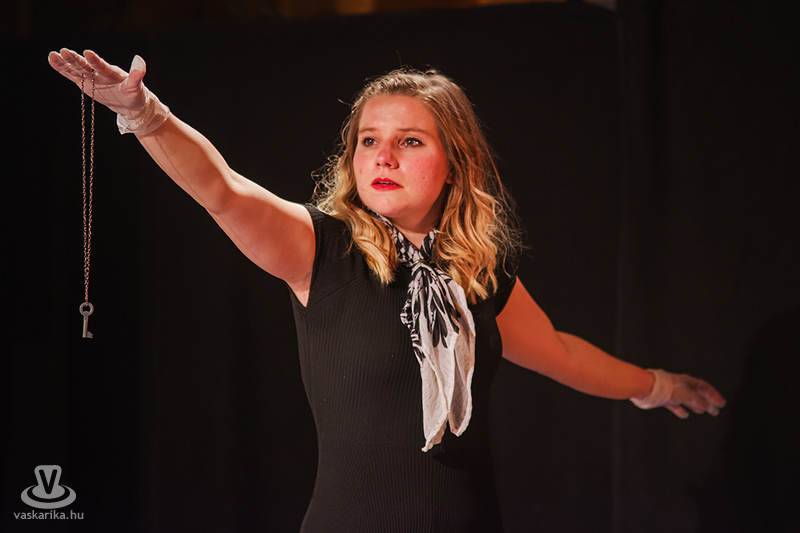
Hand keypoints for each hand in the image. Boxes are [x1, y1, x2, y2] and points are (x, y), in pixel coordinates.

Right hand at [48, 49, 169, 134]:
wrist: (129, 103)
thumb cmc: (135, 94)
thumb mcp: (137, 87)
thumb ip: (137, 75)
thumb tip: (140, 59)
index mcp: (111, 73)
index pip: (101, 66)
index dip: (95, 60)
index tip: (87, 53)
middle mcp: (98, 72)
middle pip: (85, 65)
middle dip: (75, 59)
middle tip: (64, 51)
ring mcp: (90, 77)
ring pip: (76, 69)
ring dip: (65, 62)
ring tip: (53, 54)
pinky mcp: (84, 83)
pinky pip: (71, 75)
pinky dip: (62, 69)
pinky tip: (52, 59)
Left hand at [631, 369, 725, 418]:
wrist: (644, 388)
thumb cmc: (663, 387)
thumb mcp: (685, 395)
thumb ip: (697, 400)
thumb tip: (707, 406)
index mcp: (686, 381)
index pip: (704, 387)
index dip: (713, 395)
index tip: (721, 403)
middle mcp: (679, 385)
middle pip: (696, 393)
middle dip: (706, 401)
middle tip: (715, 409)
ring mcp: (670, 391)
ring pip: (686, 399)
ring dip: (695, 405)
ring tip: (702, 411)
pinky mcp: (662, 398)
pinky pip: (675, 404)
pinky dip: (680, 409)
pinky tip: (684, 414)